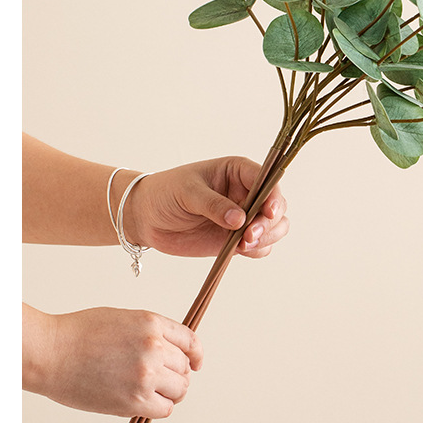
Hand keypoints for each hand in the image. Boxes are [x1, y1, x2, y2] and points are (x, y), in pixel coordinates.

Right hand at [27, 306, 203, 417]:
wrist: (50, 353)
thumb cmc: (79, 334)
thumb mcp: (123, 319)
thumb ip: (149, 333)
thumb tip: (169, 352)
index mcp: (152, 323)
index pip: (190, 340)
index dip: (195, 355)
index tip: (195, 363)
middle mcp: (154, 347)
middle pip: (185, 367)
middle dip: (177, 374)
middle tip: (161, 381)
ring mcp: (145, 375)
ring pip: (179, 390)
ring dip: (170, 393)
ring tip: (152, 393)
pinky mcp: (133, 401)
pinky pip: (164, 409)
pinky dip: (159, 407)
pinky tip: (145, 403)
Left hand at [125, 156, 289, 258]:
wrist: (147, 217)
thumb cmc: (165, 193)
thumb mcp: (187, 192)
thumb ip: (213, 205)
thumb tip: (239, 219)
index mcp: (237, 171)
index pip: (267, 180)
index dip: (273, 195)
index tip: (268, 212)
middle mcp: (245, 193)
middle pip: (276, 206)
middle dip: (268, 223)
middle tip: (248, 236)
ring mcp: (243, 217)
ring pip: (274, 227)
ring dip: (266, 238)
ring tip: (243, 245)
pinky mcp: (236, 238)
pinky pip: (260, 246)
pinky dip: (257, 251)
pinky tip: (239, 250)